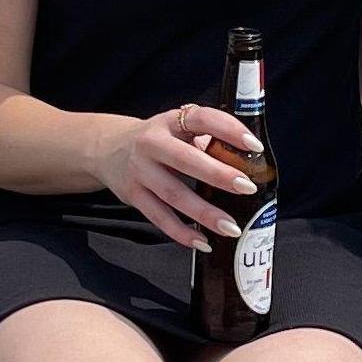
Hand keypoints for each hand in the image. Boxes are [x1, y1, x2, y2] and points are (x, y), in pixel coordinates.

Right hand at [96, 103, 260, 248]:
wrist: (108, 149)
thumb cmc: (157, 140)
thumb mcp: (178, 128)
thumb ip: (207, 139)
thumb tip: (249, 163)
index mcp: (171, 121)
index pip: (202, 119)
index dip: (229, 129)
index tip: (254, 144)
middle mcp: (152, 143)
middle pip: (186, 160)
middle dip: (218, 174)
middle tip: (247, 187)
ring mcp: (140, 170)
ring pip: (173, 194)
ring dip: (204, 213)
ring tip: (231, 227)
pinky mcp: (133, 194)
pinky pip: (159, 217)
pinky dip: (181, 232)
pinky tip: (202, 242)